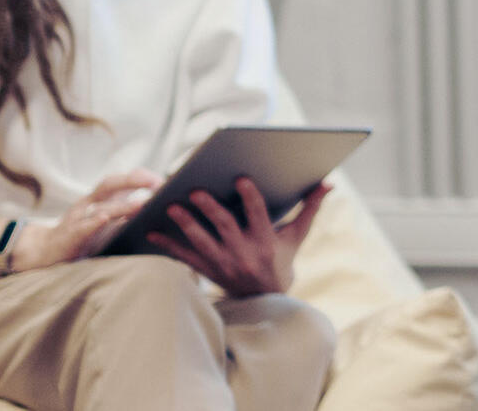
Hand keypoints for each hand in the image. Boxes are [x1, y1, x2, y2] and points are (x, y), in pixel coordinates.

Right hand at [12, 169, 162, 271]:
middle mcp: (87, 205)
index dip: (137, 177)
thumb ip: (122, 210)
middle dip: (133, 181)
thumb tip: (151, 201)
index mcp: (95, 200)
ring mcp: (77, 220)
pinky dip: (93, 222)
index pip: (117, 181)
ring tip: (142, 204)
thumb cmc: (80, 236)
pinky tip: (104, 219)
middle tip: (156, 183)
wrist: (44, 253)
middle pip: (109, 185)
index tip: (160, 179)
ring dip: (123, 206)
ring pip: (101, 208)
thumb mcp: (101, 219)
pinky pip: (82, 227)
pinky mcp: (70, 237)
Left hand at [148, 177, 330, 297]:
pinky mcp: (207, 270)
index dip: (250, 197)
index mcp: (266, 241)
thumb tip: (328, 183)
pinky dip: (166, 245)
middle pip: (225, 227)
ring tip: (169, 206)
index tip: (241, 178)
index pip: (258, 216)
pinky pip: (184, 257)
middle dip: (209, 208)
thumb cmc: (281, 260)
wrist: (265, 300)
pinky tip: (149, 231)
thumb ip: (309, 208)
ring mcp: (223, 263)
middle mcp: (244, 253)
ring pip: (201, 241)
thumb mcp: (296, 236)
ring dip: (185, 224)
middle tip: (194, 190)